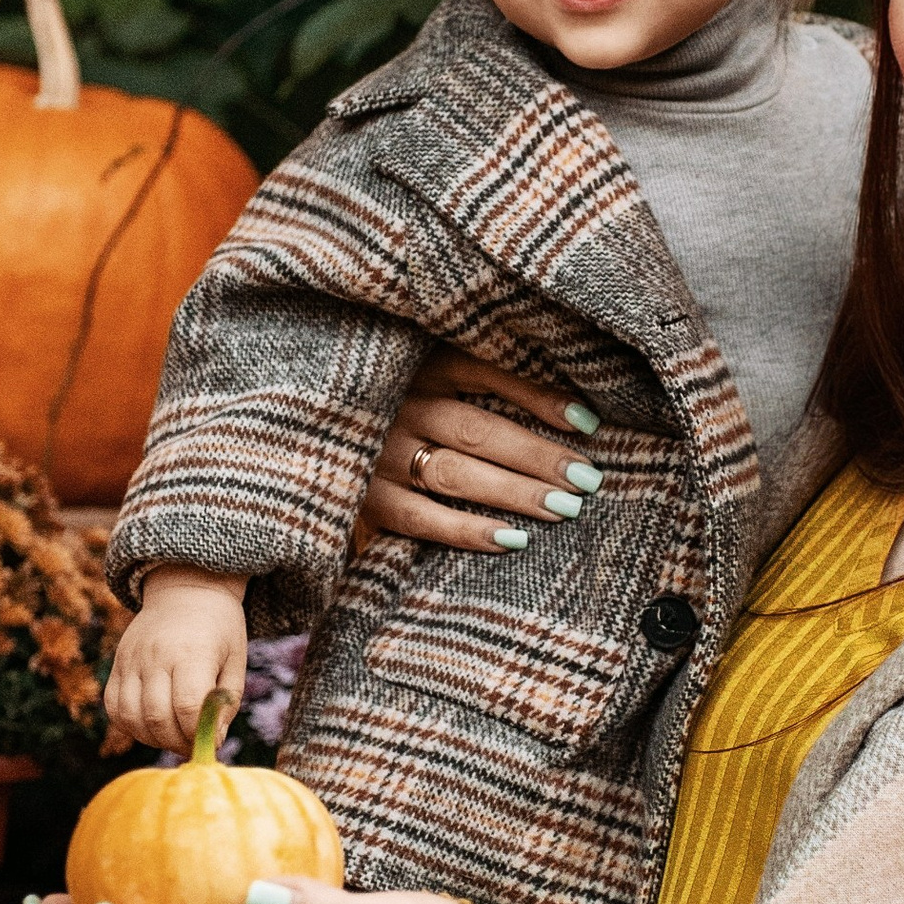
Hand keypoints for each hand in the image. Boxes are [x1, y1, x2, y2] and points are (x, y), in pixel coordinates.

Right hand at [104, 568, 247, 752]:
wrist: (186, 591)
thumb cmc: (219, 630)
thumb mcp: (235, 661)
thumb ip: (225, 705)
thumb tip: (213, 743)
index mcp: (193, 652)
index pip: (188, 706)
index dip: (198, 734)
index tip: (211, 741)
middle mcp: (156, 655)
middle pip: (157, 717)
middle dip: (177, 742)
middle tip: (192, 744)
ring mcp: (132, 659)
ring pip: (131, 716)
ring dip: (152, 738)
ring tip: (172, 735)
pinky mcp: (118, 664)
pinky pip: (114, 706)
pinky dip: (130, 725)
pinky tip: (151, 725)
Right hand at [359, 351, 605, 556]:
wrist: (313, 425)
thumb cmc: (400, 401)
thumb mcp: (432, 371)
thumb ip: (487, 377)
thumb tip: (572, 412)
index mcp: (421, 364)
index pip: (490, 375)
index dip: (541, 400)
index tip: (589, 424)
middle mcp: (400, 404)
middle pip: (480, 431)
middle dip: (538, 458)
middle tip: (587, 480)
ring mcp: (379, 452)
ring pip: (457, 474)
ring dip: (514, 493)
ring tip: (564, 509)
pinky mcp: (365, 498)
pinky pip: (422, 519)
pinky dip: (468, 531)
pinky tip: (513, 539)